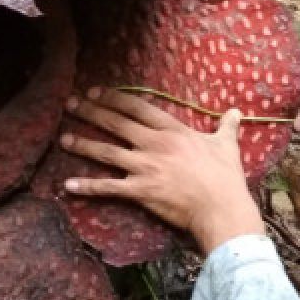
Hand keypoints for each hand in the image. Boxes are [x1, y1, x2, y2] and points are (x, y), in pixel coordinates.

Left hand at [61, 88, 263, 253]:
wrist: (221, 208)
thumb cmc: (225, 178)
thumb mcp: (227, 145)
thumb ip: (226, 127)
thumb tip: (235, 112)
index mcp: (173, 131)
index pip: (138, 108)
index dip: (114, 98)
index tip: (96, 91)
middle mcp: (155, 144)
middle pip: (117, 124)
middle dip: (91, 112)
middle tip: (70, 104)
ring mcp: (145, 167)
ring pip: (107, 152)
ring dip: (83, 144)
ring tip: (64, 138)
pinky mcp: (140, 191)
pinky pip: (108, 188)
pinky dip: (87, 187)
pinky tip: (68, 185)